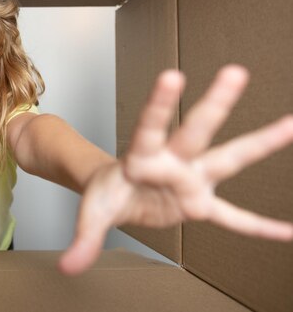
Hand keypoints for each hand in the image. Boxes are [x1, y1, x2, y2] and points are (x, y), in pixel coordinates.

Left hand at [60, 65, 292, 274]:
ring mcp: (191, 180)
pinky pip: (234, 218)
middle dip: (215, 103)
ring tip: (292, 123)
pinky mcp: (200, 204)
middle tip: (235, 71)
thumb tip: (67, 268)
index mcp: (141, 156)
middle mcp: (172, 161)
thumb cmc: (106, 194)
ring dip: (259, 142)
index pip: (150, 126)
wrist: (118, 194)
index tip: (173, 76)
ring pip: (228, 158)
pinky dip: (260, 227)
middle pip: (196, 130)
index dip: (159, 104)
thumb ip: (84, 238)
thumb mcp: (91, 213)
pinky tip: (288, 232)